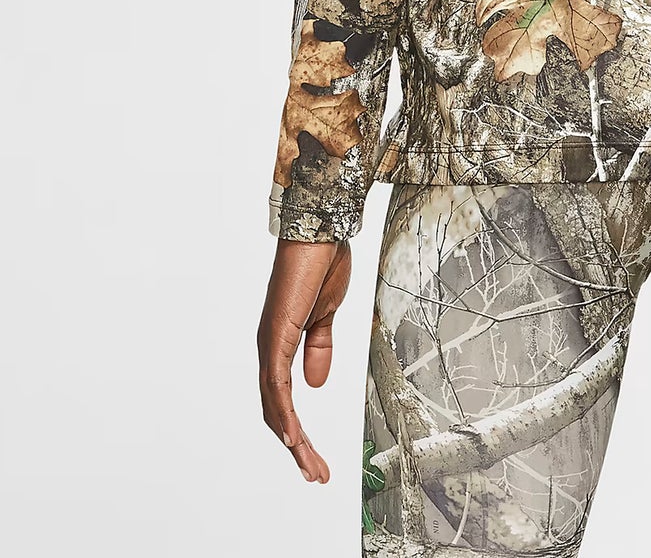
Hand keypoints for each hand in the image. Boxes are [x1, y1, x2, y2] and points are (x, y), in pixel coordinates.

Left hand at [258, 237, 351, 483]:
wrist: (320, 228)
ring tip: (310, 467)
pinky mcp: (276, 334)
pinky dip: (283, 412)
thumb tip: (314, 385)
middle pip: (276, 410)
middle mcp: (269, 348)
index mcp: (281, 344)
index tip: (314, 458)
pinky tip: (292, 436)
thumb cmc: (322, 262)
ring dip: (293, 439)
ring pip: (275, 404)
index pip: (283, 398)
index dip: (297, 431)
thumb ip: (319, 348)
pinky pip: (277, 382)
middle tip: (316, 475)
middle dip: (296, 447)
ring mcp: (269, 342)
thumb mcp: (327, 314)